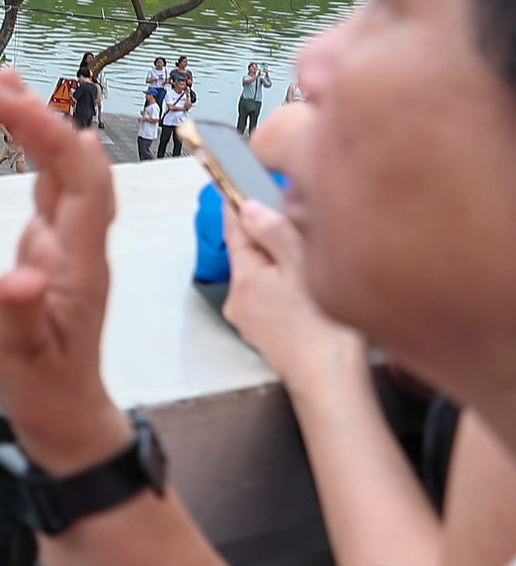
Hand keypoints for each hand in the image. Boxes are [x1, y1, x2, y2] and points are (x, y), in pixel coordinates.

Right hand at [0, 69, 131, 473]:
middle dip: (34, 112)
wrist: (66, 414)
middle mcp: (82, 243)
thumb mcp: (22, 357)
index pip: (75, 176)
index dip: (42, 129)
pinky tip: (21, 134)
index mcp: (79, 260)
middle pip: (73, 160)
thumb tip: (18, 274)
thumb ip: (19, 313)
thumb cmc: (43, 387)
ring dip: (37, 123)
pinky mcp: (55, 249)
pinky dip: (35, 150)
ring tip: (3, 84)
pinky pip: (52, 185)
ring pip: (65, 168)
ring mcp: (71, 244)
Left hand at [221, 196, 365, 395]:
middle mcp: (240, 298)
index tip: (235, 182)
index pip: (234, 228)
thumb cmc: (324, 331)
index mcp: (245, 277)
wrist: (331, 383)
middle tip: (295, 222)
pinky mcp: (265, 332)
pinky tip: (309, 292)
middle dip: (269, 234)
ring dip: (280, 263)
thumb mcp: (303, 269)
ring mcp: (250, 318)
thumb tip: (251, 207)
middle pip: (250, 251)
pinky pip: (272, 296)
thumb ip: (275, 233)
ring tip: (311, 263)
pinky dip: (286, 287)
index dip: (239, 203)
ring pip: (263, 274)